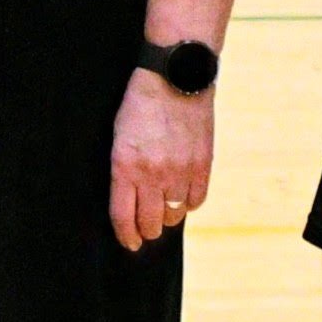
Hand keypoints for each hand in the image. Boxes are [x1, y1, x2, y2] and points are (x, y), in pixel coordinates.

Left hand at [108, 69, 211, 250]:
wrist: (175, 77)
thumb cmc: (140, 105)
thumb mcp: (119, 136)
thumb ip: (124, 170)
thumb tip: (131, 201)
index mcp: (125, 166)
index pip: (123, 216)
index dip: (126, 236)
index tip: (129, 243)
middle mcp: (152, 173)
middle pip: (150, 222)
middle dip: (146, 231)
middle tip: (146, 230)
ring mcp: (180, 170)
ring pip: (174, 215)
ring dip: (168, 216)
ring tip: (164, 209)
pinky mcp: (202, 164)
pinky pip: (196, 200)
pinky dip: (188, 203)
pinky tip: (183, 196)